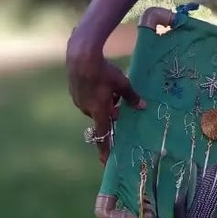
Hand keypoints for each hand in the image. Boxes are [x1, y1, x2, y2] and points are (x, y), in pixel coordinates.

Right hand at [67, 39, 144, 163]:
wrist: (81, 56)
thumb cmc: (105, 72)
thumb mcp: (123, 84)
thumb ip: (132, 98)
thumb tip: (143, 107)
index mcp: (99, 111)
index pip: (103, 135)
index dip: (105, 149)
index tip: (105, 161)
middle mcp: (86, 109)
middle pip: (101, 116)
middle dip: (110, 111)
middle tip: (118, 101)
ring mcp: (78, 100)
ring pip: (94, 106)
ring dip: (103, 102)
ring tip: (110, 87)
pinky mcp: (73, 91)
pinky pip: (87, 98)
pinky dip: (94, 94)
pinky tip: (98, 80)